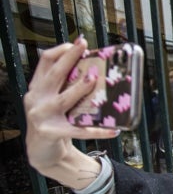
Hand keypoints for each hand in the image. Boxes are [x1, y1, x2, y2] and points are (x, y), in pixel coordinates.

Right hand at [24, 38, 117, 187]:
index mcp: (38, 87)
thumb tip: (93, 71)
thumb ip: (64, 86)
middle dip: (70, 58)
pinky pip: (79, 131)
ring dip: (80, 89)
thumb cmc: (53, 120)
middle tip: (84, 47)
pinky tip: (113, 130)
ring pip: (64, 99)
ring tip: (94, 80)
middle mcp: (37, 98)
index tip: (79, 43)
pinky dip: (98, 131)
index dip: (62, 50)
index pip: (46, 61)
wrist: (41, 150)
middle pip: (55, 74)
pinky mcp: (52, 132)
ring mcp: (42, 115)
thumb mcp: (52, 99)